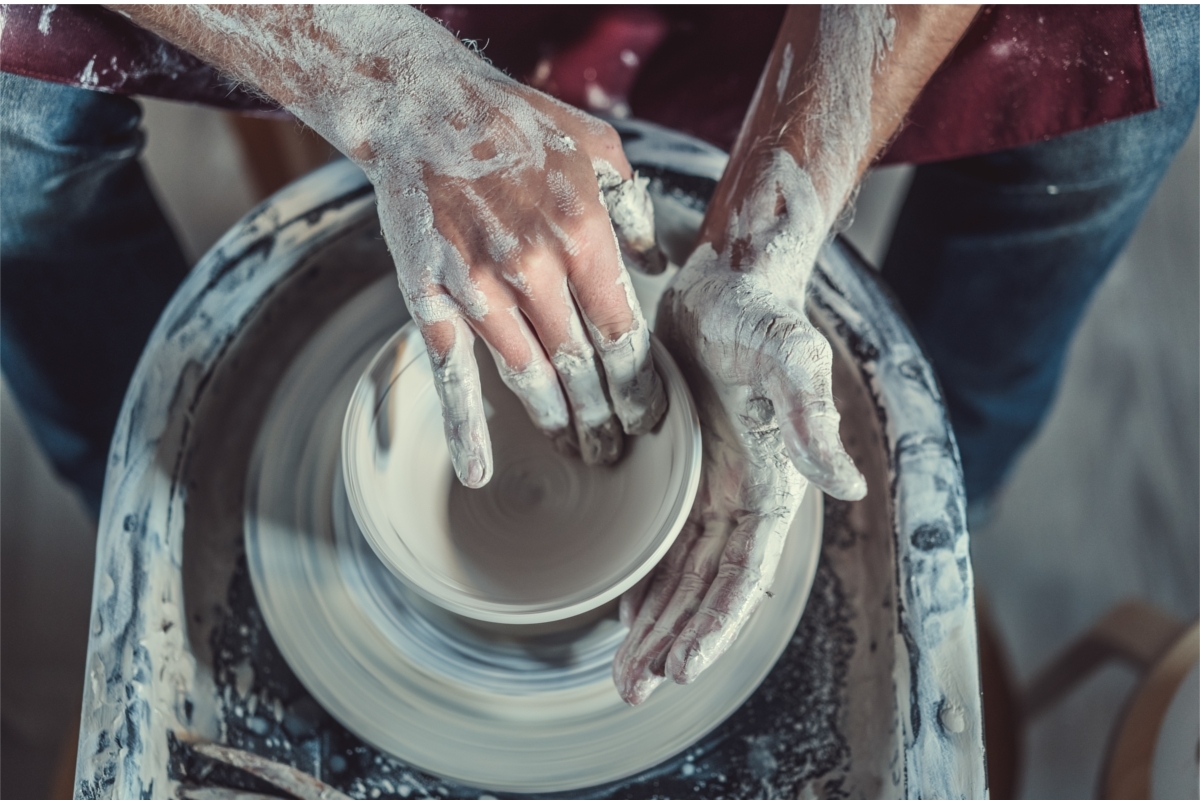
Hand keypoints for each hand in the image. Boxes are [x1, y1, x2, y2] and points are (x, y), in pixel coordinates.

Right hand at [116, 6, 666, 487]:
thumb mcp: (597, 148)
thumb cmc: (516, 124)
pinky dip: (464, 426)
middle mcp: (534, 268)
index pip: (620, 333)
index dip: (638, 383)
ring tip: (579, 451)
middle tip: (617, 448)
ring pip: (528, 376)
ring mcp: (478, 287)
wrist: (423, 107)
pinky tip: (477, 469)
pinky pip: (452, 372)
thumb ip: (633, 208)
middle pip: (580, 366)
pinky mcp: (432, 296)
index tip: (649, 412)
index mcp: (582, 233)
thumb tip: (657, 261)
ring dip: (558, 422)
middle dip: (604, 415)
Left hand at [612, 151, 866, 704]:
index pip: (742, 576)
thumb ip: (810, 415)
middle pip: (707, 588)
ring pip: (683, 573)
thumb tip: (843, 487)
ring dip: (656, 622)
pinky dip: (648, 579)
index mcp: (773, 484)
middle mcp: (746, 496)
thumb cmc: (758, 313)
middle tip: (628, 688)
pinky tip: (627, 609)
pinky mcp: (686, 470)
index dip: (712, 627)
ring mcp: (714, 486)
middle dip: (674, 642)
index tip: (676, 672)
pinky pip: (668, 540)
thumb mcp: (786, 353)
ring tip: (622, 669)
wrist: (727, 278)